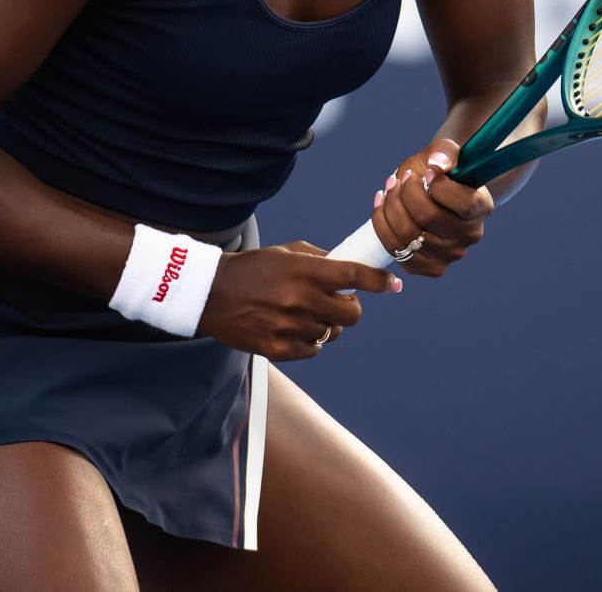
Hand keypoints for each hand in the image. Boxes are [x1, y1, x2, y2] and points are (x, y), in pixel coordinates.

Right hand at [197, 242, 400, 360]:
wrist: (210, 294)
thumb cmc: (251, 269)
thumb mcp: (284, 252)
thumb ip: (319, 259)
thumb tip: (347, 267)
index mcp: (304, 271)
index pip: (354, 276)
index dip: (379, 281)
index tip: (391, 284)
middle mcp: (300, 299)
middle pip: (352, 313)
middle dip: (351, 307)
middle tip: (338, 302)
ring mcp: (290, 326)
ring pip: (332, 333)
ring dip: (327, 324)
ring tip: (306, 314)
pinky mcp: (279, 348)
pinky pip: (313, 349)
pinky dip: (310, 340)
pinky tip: (294, 328)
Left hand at [372, 137, 495, 277]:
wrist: (430, 193)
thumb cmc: (438, 171)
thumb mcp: (443, 153)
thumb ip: (445, 151)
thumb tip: (438, 164)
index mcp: (481, 207)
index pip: (463, 202)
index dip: (439, 185)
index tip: (428, 171)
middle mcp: (469, 236)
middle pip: (428, 217)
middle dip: (406, 192)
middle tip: (401, 178)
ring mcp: (449, 256)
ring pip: (407, 233)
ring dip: (390, 206)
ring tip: (390, 188)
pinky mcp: (426, 267)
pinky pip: (394, 248)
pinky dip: (381, 223)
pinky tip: (382, 204)